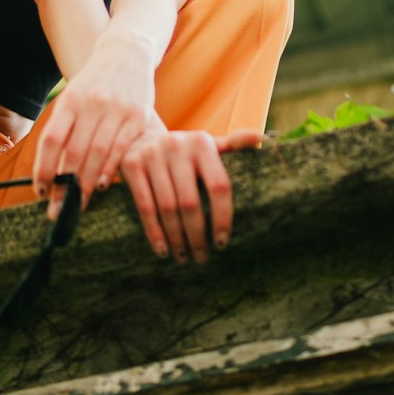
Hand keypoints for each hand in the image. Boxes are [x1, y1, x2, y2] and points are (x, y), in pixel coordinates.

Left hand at [32, 37, 155, 212]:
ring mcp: (116, 109)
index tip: (41, 191)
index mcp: (70, 100)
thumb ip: (63, 129)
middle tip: (58, 210)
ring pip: (99, 154)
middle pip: (75, 152)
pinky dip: (110, 170)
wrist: (126, 52)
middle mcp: (92, 104)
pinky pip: (122, 149)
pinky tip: (101, 185)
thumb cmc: (93, 83)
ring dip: (86, 183)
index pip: (53, 140)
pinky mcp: (138, 116)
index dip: (45, 168)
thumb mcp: (72, 97)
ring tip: (78, 203)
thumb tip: (49, 171)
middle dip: (65, 185)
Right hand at [120, 126, 262, 263]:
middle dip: (197, 235)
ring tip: (184, 257)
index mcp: (202, 143)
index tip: (222, 244)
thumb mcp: (206, 145)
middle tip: (202, 258)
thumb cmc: (183, 153)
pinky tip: (162, 250)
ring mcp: (152, 154)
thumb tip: (261, 139)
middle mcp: (177, 145)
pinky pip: (145, 205)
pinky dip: (154, 231)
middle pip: (191, 202)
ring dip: (176, 238)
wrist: (139, 136)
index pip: (219, 186)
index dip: (222, 217)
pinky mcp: (131, 164)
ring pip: (167, 207)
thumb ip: (232, 144)